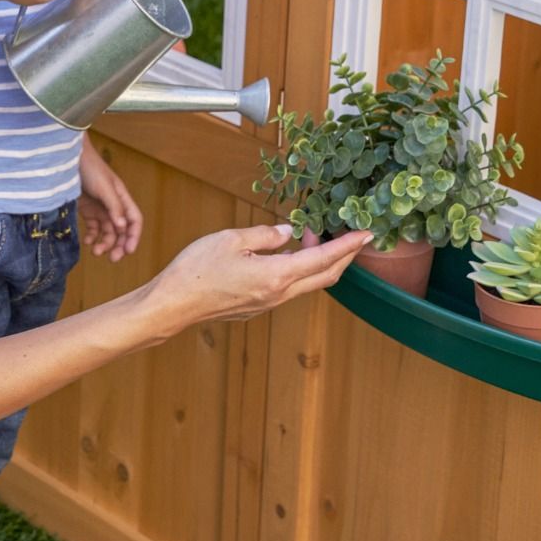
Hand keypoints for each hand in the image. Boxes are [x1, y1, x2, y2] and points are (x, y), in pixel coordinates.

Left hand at [80, 138, 142, 261]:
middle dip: (119, 245)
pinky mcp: (87, 209)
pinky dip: (92, 236)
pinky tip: (87, 242)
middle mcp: (113, 205)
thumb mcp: (104, 188)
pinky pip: (93, 228)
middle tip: (112, 259)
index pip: (134, 220)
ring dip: (104, 243)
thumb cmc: (90, 169)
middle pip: (122, 229)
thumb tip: (123, 227)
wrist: (68, 159)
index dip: (134, 236)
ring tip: (95, 252)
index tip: (128, 251)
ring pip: (107, 231)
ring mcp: (100, 208)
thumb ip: (114, 207)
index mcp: (122, 198)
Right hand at [150, 224, 370, 325]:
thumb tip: (286, 233)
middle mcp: (278, 295)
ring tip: (313, 236)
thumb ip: (265, 235)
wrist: (173, 305)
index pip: (323, 259)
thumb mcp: (232, 239)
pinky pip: (289, 288)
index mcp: (277, 276)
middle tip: (352, 236)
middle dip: (344, 257)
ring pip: (307, 284)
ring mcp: (268, 304)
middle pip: (324, 277)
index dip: (347, 246)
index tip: (366, 234)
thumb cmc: (198, 270)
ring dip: (319, 262)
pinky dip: (300, 270)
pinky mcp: (256, 307)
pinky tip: (289, 254)